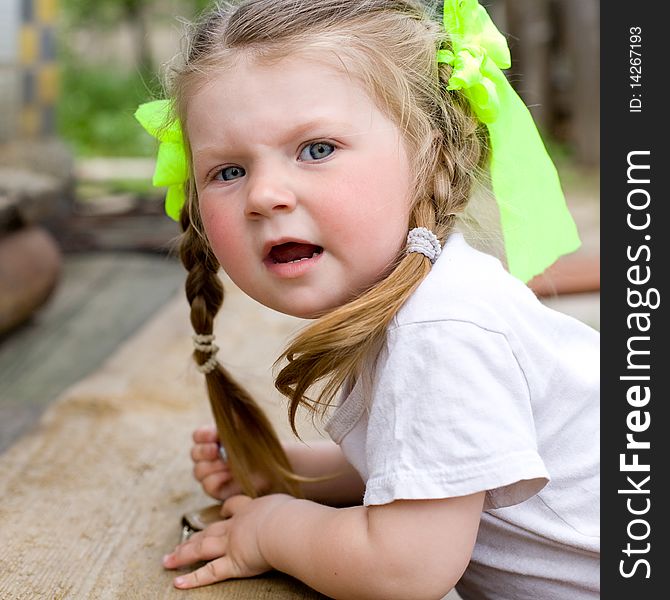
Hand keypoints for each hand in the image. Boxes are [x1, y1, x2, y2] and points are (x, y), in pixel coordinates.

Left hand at [163, 493, 294, 588]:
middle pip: (210, 530)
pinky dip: (193, 578)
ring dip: (183, 554)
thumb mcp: (290, 506)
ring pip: (202, 548)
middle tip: (180, 541)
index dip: (227, 510)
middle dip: (194, 536)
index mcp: (252, 509)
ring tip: (168, 560)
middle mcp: (237, 525)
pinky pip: (210, 572)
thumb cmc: (294, 516)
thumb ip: (288, 511)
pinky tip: (178, 582)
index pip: (235, 506)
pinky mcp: (234, 562)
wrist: (287, 526)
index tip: (223, 511)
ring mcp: (232, 543)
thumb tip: (301, 513)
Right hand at [191, 425, 270, 499]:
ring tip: (228, 464)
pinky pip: (207, 486)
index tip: (214, 435)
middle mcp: (212, 457)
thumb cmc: (262, 444)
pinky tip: (229, 475)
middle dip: (203, 451)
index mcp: (215, 439)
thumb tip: (221, 403)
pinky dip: (216, 479)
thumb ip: (232, 418)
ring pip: (198, 471)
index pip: (198, 436)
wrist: (277, 464)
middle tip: (216, 450)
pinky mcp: (220, 490)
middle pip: (194, 454)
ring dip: (211, 466)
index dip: (202, 435)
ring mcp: (215, 473)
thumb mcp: (247, 427)